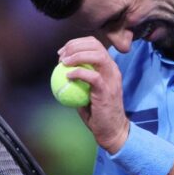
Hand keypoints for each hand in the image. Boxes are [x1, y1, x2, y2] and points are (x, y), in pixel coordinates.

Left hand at [58, 37, 129, 153]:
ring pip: (97, 56)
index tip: (62, 52)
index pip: (94, 44)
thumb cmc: (98, 113)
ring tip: (64, 62)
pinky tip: (68, 76)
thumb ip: (79, 79)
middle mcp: (112, 69)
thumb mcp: (87, 91)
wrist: (112, 130)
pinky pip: (93, 76)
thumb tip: (61, 68)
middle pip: (95, 45)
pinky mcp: (107, 90)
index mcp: (108, 67)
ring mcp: (112, 79)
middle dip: (75, 45)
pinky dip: (78, 73)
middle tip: (61, 56)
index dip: (76, 43)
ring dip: (77, 56)